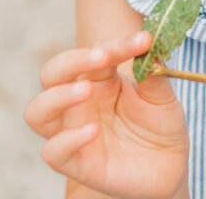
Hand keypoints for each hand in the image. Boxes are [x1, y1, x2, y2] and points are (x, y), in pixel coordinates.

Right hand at [23, 31, 188, 198]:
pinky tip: (92, 131)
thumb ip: (154, 74)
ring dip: (57, 97)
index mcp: (99, 78)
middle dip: (72, 61)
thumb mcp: (162, 97)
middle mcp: (78, 101)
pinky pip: (52, 151)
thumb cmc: (159, 125)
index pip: (96, 52)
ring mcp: (71, 130)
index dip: (118, 44)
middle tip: (102, 57)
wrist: (168, 166)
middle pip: (52, 73)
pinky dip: (66, 140)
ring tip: (86, 91)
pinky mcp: (74, 162)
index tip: (144, 40)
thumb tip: (151, 46)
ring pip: (37, 111)